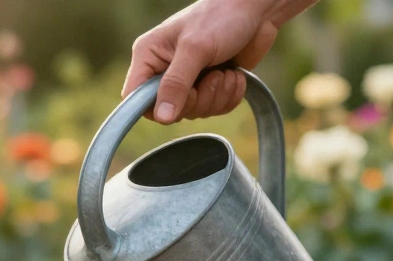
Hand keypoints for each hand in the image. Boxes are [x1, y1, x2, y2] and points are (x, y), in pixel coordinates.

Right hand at [123, 0, 302, 122]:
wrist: (256, 9)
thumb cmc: (221, 17)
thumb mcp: (196, 49)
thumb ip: (176, 84)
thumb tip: (162, 117)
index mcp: (149, 56)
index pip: (135, 99)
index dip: (156, 108)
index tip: (182, 99)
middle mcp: (164, 70)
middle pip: (169, 110)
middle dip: (198, 99)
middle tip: (214, 76)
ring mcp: (187, 80)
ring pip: (194, 112)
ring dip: (217, 96)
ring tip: (226, 71)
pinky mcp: (209, 86)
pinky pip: (213, 109)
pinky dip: (229, 96)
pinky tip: (235, 75)